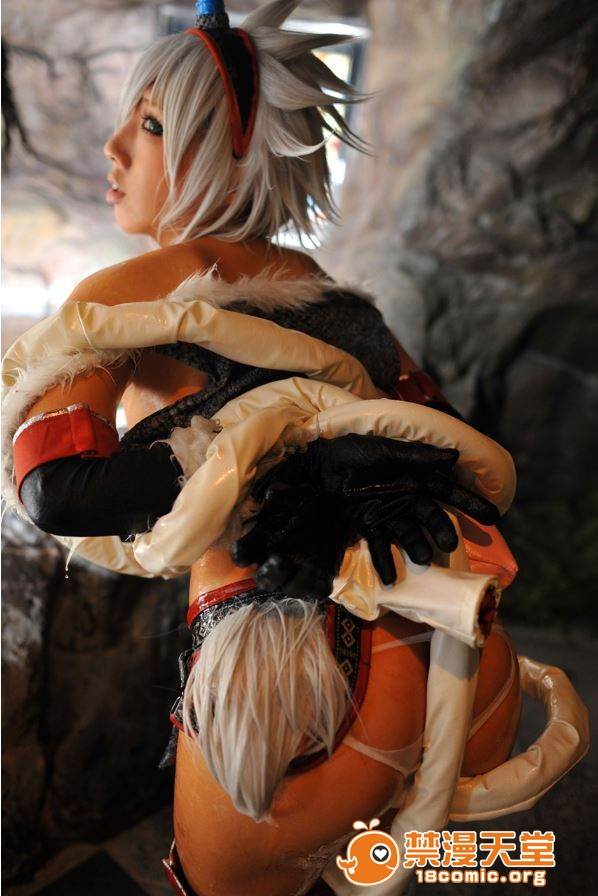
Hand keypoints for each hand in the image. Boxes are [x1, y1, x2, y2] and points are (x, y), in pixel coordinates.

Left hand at [231, 434, 499, 593]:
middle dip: (442, 531)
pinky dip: (385, 563)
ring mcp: (388, 514)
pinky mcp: (367, 526)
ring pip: (409, 535)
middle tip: (449, 543)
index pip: (449, 491)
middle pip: (431, 517)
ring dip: (416, 548)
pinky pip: (380, 547)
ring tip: (423, 559)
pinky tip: (392, 578)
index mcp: (415, 477)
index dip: (470, 503)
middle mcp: (406, 498)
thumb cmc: (353, 451)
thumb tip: (454, 456)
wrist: (318, 464)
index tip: (493, 517)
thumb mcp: (385, 451)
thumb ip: (418, 456)